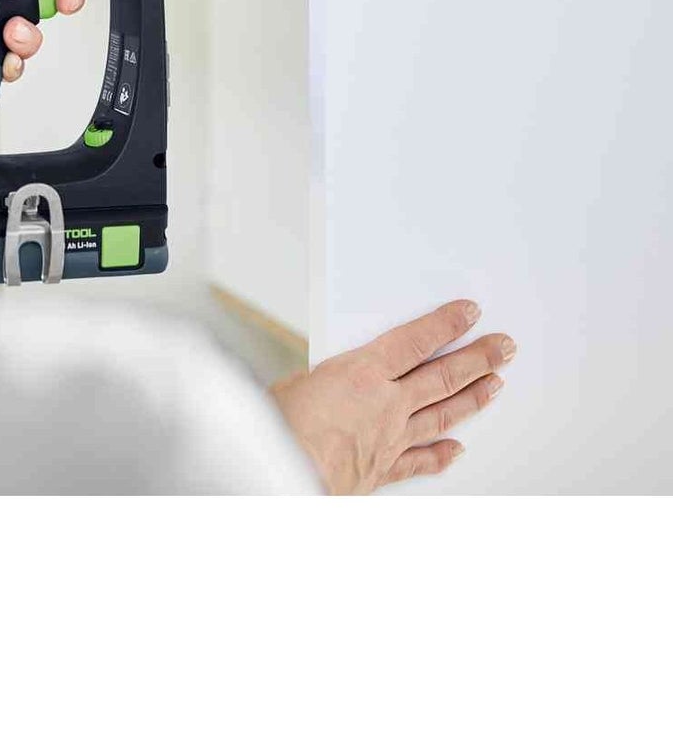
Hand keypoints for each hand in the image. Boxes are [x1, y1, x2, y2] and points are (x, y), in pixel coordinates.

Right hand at [270, 301, 516, 493]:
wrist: (286, 473)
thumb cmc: (282, 426)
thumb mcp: (298, 382)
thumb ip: (327, 378)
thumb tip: (332, 380)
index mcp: (363, 373)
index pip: (416, 341)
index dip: (446, 325)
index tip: (469, 313)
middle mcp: (387, 404)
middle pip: (442, 377)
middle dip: (477, 359)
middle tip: (503, 348)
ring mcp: (391, 438)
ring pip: (442, 414)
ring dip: (473, 398)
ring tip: (496, 385)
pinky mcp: (384, 468)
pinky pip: (421, 460)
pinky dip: (442, 454)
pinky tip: (459, 449)